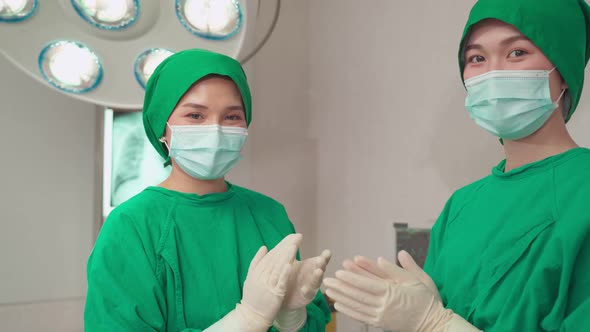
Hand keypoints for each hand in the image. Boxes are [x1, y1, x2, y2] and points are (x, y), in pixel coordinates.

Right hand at [239, 234, 301, 327]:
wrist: (251, 316)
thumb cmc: (252, 296)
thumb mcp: (251, 277)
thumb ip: (257, 261)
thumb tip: (264, 247)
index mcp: (257, 270)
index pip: (271, 254)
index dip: (282, 244)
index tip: (291, 237)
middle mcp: (261, 275)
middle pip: (276, 258)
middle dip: (287, 246)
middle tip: (298, 236)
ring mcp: (267, 284)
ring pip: (279, 267)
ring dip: (288, 255)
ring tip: (295, 244)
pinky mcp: (274, 294)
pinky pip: (280, 282)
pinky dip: (284, 273)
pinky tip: (291, 264)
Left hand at [282, 249, 331, 309]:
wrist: (283, 296)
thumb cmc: (289, 276)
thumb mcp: (291, 262)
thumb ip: (294, 250)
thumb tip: (297, 234)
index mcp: (312, 266)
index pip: (320, 260)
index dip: (325, 257)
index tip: (328, 252)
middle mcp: (314, 276)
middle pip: (321, 269)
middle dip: (322, 264)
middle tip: (323, 259)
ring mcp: (311, 287)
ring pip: (316, 281)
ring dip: (317, 276)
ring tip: (318, 271)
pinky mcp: (306, 297)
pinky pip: (307, 293)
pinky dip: (306, 290)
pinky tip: (304, 288)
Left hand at [324, 251, 452, 331]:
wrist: (433, 324)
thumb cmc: (425, 300)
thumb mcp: (416, 280)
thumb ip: (398, 269)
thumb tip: (381, 258)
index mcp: (392, 292)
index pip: (367, 284)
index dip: (351, 278)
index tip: (338, 272)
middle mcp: (384, 305)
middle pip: (358, 295)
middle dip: (341, 287)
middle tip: (326, 280)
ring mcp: (382, 316)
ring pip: (357, 306)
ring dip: (341, 298)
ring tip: (328, 292)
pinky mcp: (381, 324)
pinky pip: (361, 317)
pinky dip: (349, 311)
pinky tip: (339, 305)